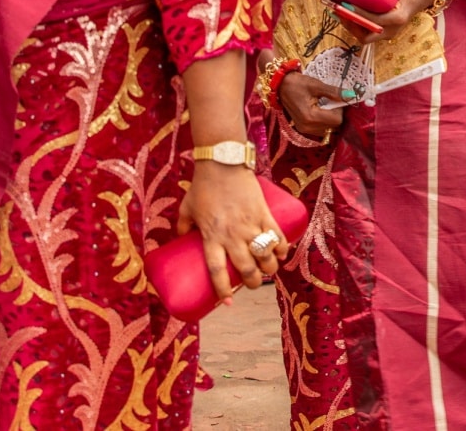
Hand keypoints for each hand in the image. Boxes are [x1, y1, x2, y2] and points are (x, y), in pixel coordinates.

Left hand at [177, 161, 289, 301]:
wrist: (223, 164)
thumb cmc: (202, 187)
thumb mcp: (186, 209)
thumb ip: (184, 225)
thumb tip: (182, 237)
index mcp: (211, 236)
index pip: (216, 271)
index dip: (222, 290)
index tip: (226, 302)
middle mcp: (231, 235)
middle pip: (246, 268)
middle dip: (253, 282)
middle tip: (252, 284)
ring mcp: (250, 225)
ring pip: (264, 256)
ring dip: (270, 268)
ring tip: (269, 271)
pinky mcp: (264, 214)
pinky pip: (277, 236)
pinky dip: (282, 248)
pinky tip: (283, 254)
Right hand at [277, 71, 348, 137]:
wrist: (280, 85)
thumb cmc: (297, 83)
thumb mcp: (317, 85)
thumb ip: (335, 92)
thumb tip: (351, 95)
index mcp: (310, 117)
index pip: (337, 120)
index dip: (340, 109)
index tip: (336, 99)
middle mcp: (307, 127)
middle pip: (333, 126)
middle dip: (336, 114)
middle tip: (331, 101)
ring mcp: (304, 129)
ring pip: (328, 129)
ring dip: (330, 118)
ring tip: (324, 105)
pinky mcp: (302, 128)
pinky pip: (320, 129)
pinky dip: (324, 120)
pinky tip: (320, 110)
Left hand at [344, 0, 432, 42]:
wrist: (422, 1)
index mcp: (399, 18)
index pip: (375, 20)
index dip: (359, 14)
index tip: (346, 4)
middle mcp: (393, 30)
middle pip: (366, 36)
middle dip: (351, 25)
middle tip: (337, 11)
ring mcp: (388, 34)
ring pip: (364, 37)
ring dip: (350, 27)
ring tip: (336, 12)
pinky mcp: (384, 33)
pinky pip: (366, 34)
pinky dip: (354, 26)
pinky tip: (344, 14)